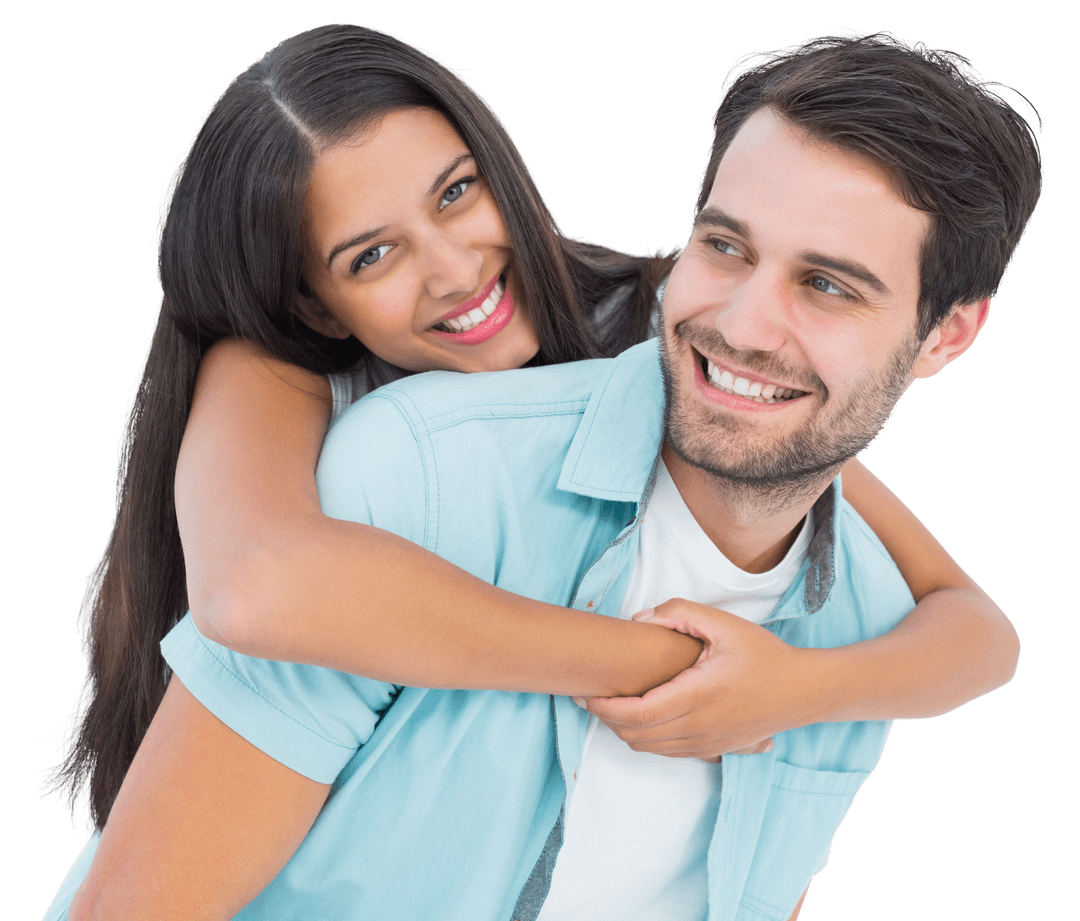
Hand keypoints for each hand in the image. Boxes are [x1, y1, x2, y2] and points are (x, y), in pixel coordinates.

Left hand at [574, 598, 817, 760]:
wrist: (804, 691)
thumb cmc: (764, 655)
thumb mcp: (724, 624)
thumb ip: (679, 613)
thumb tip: (640, 619)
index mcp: (697, 697)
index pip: (636, 714)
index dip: (604, 708)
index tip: (587, 693)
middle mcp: (698, 727)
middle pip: (635, 735)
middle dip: (606, 719)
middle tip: (590, 697)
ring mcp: (706, 744)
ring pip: (649, 748)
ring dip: (624, 731)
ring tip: (610, 705)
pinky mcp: (713, 750)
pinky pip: (667, 752)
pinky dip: (645, 739)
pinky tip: (640, 717)